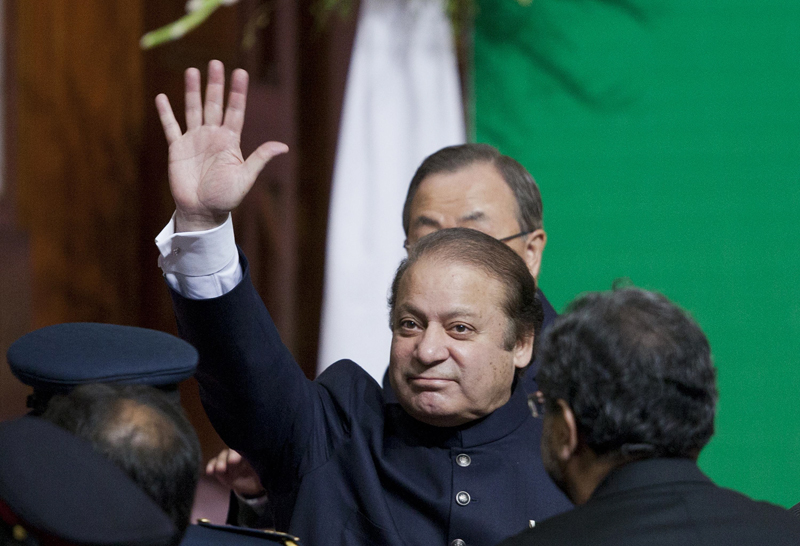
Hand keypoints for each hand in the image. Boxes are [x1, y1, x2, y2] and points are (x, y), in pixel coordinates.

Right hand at [155, 60, 287, 231]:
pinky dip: (165, 113)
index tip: (240, 72)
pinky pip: (171, 127)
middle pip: (214, 104)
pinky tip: (161, 97)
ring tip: (192, 71)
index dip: (238, 92)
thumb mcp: (245, 177)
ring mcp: (194, 140)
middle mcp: (212, 136)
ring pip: (193, 109)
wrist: (202, 212)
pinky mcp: (177, 148)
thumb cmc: (226, 197)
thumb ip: (260, 158)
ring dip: (192, 91)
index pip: (235, 111)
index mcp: (230, 141)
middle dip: (215, 84)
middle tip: (216, 63)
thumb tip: (283, 146)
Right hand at [205, 448, 265, 498]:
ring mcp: (229, 460)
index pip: (246, 446)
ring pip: (223, 456)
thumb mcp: (269, 469)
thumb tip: (278, 463)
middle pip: (232, 449)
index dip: (241, 450)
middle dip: (230, 455)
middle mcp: (239, 452)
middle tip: (231, 463)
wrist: (257, 485)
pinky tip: (209, 471)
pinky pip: (214, 465)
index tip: (239, 457)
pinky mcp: (222, 469)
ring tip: (220, 470)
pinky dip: (211, 466)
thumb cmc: (265, 473)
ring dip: (220, 462)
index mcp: (252, 450)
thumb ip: (270, 466)